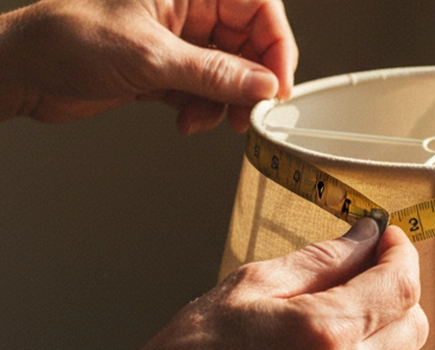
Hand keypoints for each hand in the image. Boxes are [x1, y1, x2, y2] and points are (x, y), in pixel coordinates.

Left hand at [0, 0, 296, 133]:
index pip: (258, 7)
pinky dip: (203, 110)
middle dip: (250, 81)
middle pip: (249, 43)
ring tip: (210, 119)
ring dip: (225, 102)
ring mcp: (177, 39)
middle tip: (249, 112)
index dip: (276, 45)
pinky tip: (186, 121)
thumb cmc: (67, 39)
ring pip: (230, 71)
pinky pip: (205, 90)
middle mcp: (187, 8)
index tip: (277, 83)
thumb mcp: (151, 57)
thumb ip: (214, 73)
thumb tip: (264, 85)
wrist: (22, 71)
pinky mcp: (166, 68)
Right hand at [102, 220, 427, 349]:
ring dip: (387, 332)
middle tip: (367, 272)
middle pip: (415, 325)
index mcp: (328, 331)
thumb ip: (321, 260)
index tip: (388, 238)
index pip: (402, 285)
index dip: (403, 253)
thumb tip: (366, 236)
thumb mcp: (252, 285)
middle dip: (399, 292)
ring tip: (342, 316)